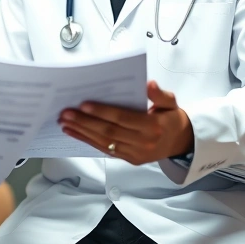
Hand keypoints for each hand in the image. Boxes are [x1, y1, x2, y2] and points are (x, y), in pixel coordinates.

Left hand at [58, 80, 193, 164]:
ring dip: (82, 132)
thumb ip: (159, 94)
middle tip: (65, 113)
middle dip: (85, 122)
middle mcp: (143, 143)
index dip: (102, 112)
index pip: (123, 118)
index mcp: (153, 127)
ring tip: (64, 123)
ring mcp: (135, 154)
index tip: (83, 104)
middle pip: (109, 132)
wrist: (181, 142)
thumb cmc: (171, 118)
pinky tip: (74, 133)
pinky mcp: (129, 159)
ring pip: (104, 142)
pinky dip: (88, 141)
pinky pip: (105, 150)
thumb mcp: (171, 102)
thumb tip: (148, 84)